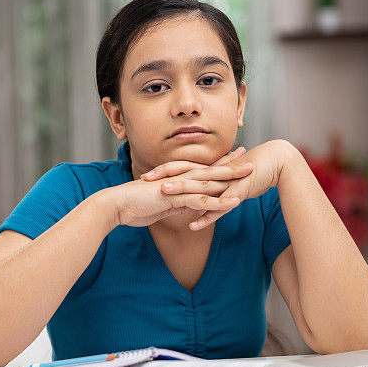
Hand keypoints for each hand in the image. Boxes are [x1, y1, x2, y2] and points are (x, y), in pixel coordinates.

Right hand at [106, 147, 253, 227]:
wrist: (117, 205)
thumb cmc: (135, 205)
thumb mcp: (161, 205)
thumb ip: (175, 203)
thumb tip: (187, 207)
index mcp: (177, 179)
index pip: (202, 169)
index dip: (220, 165)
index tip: (235, 159)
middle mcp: (180, 179)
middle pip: (210, 171)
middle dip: (231, 165)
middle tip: (250, 159)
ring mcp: (178, 187)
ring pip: (210, 182)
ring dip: (232, 179)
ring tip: (250, 176)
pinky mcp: (175, 198)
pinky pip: (202, 200)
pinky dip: (219, 202)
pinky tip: (234, 202)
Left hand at [143, 140, 293, 230]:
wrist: (277, 163)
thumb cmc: (253, 171)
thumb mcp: (229, 179)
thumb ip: (214, 186)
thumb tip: (200, 196)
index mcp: (211, 170)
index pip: (183, 168)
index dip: (164, 171)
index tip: (145, 176)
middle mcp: (215, 174)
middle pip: (186, 174)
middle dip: (164, 178)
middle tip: (143, 181)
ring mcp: (225, 184)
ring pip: (200, 188)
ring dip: (181, 192)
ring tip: (162, 196)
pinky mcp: (237, 194)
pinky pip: (219, 208)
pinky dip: (206, 216)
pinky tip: (192, 225)